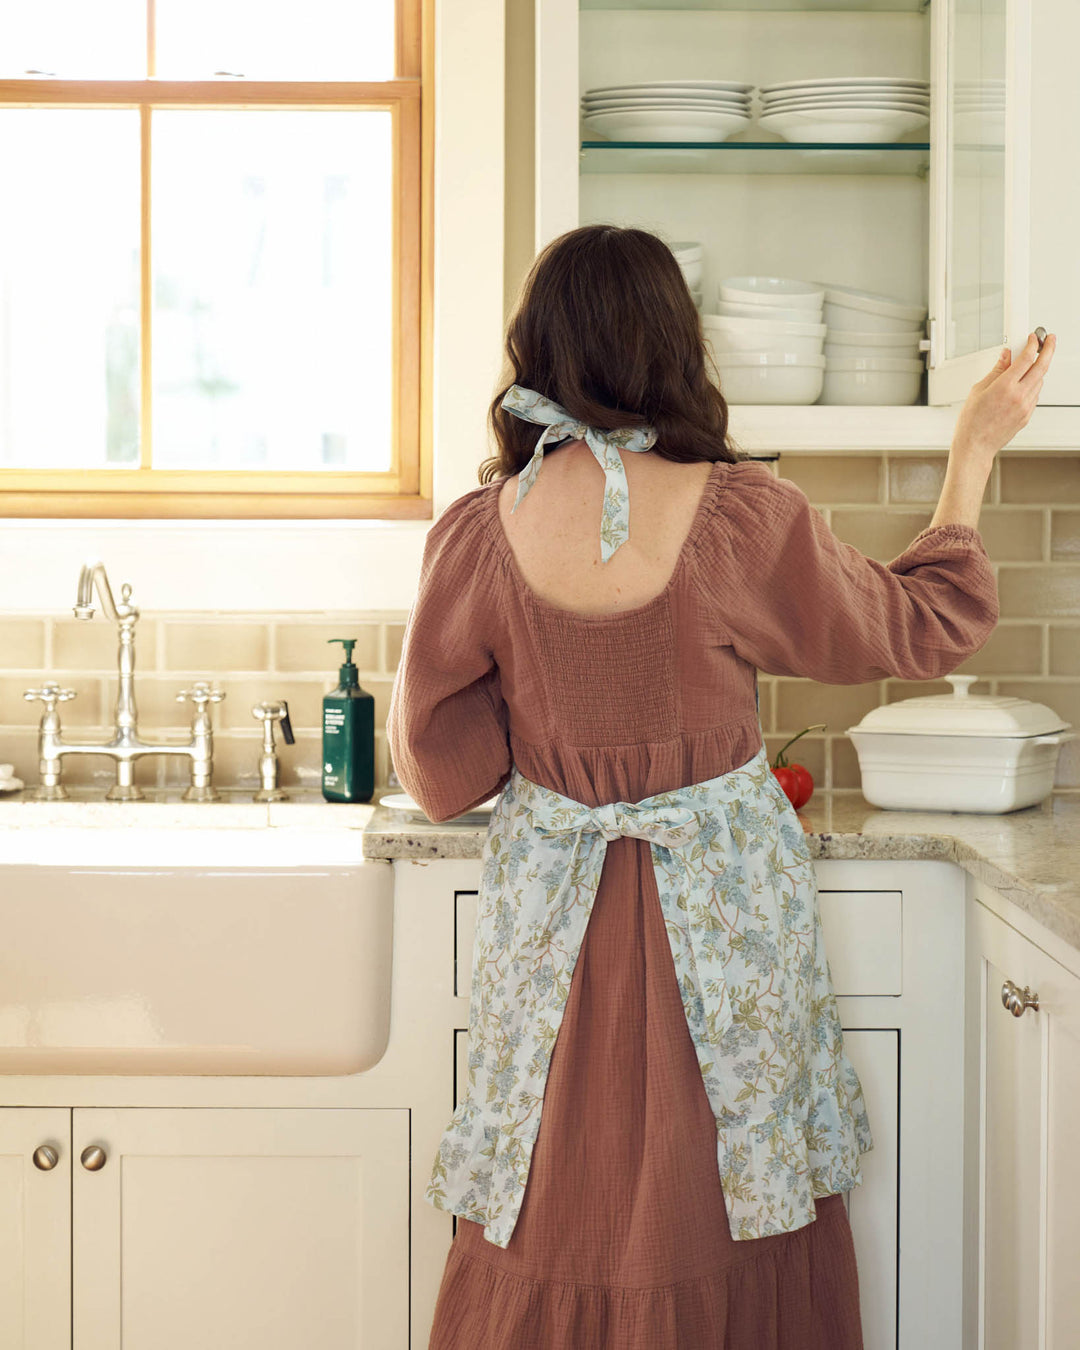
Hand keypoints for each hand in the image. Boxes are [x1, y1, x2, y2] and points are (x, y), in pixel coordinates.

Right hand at [951, 330, 1056, 464]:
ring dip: (1038, 369)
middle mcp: (1018, 396)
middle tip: (1050, 340)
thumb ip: (996, 370)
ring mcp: (1025, 407)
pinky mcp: (1027, 416)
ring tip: (1030, 364)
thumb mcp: (978, 390)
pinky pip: (1035, 395)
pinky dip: (1032, 385)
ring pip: (1040, 381)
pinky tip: (1023, 384)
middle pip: (1042, 367)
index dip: (1032, 344)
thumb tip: (1006, 356)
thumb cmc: (972, 422)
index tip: (1033, 338)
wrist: (975, 446)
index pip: (1026, 359)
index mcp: (1004, 387)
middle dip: (1048, 349)